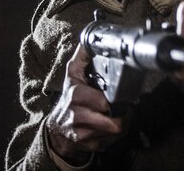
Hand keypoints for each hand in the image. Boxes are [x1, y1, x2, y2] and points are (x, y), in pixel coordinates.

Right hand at [45, 44, 123, 163]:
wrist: (57, 127)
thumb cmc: (69, 97)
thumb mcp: (72, 74)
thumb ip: (83, 56)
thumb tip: (90, 39)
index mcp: (76, 96)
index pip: (106, 102)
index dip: (118, 100)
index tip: (123, 96)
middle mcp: (77, 116)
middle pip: (114, 122)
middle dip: (124, 114)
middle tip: (125, 107)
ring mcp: (83, 133)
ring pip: (115, 132)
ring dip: (122, 124)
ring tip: (119, 116)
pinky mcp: (88, 145)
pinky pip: (111, 141)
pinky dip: (114, 134)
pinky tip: (109, 126)